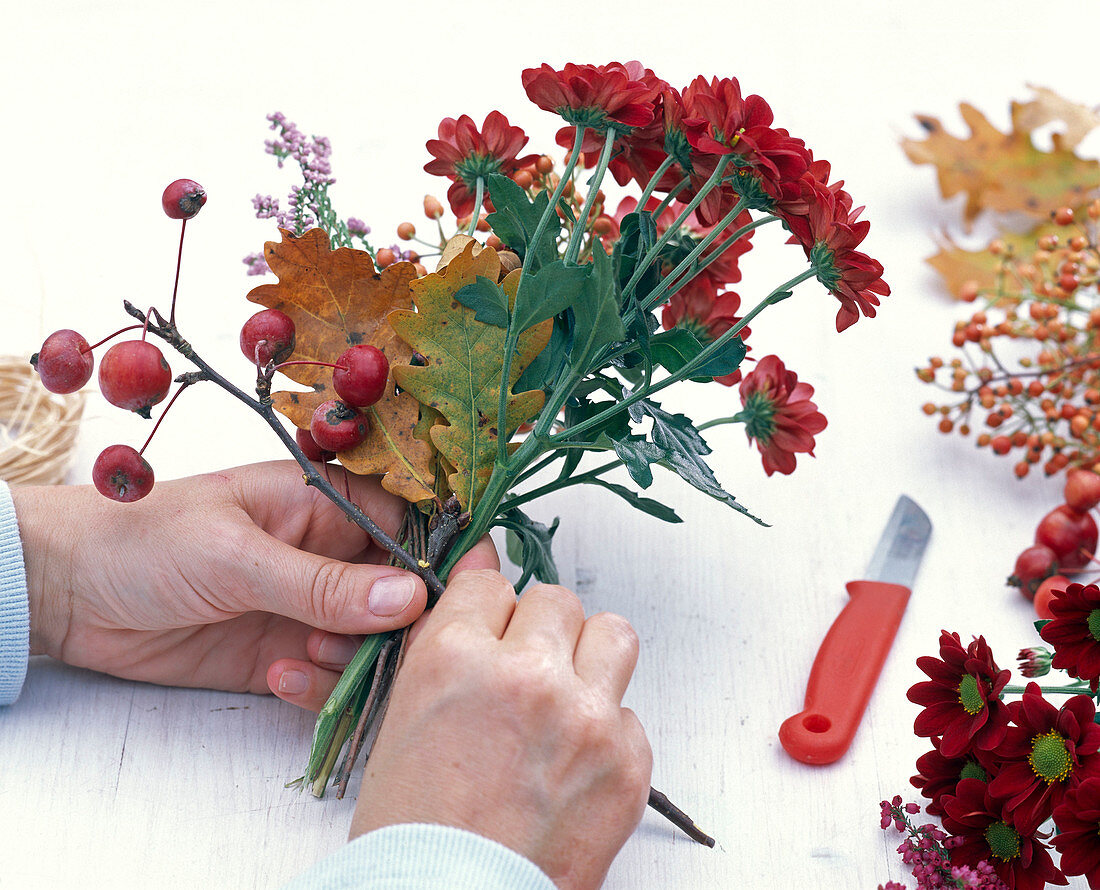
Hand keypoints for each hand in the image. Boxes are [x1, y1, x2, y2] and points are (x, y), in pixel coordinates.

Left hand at [16, 460, 467, 703]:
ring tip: (306, 655)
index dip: (438, 559)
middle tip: (387, 649)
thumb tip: (412, 597)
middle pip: (401, 592)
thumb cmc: (144, 539)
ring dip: (356, 659)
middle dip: (401, 625)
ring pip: (372, 642)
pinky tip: (279, 676)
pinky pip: (330, 677)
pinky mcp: (283, 653)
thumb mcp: (239, 554)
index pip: (409, 524)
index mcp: (324, 502)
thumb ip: (324, 584)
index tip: (457, 598)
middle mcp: (327, 553)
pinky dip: (319, 686)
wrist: (67, 591)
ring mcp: (307, 607)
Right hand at [349, 570, 651, 889]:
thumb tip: (478, 577)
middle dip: (540, 633)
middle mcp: (526, 676)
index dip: (488, 615)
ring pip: (613, 635)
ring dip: (589, 659)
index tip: (491, 635)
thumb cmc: (415, 831)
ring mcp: (585, 718)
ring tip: (567, 698)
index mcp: (456, 657)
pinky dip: (605, 733)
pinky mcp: (628, 763)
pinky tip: (572, 766)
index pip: (491, 586)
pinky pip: (629, 715)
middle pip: (556, 601)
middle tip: (526, 673)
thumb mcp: (406, 718)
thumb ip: (445, 644)